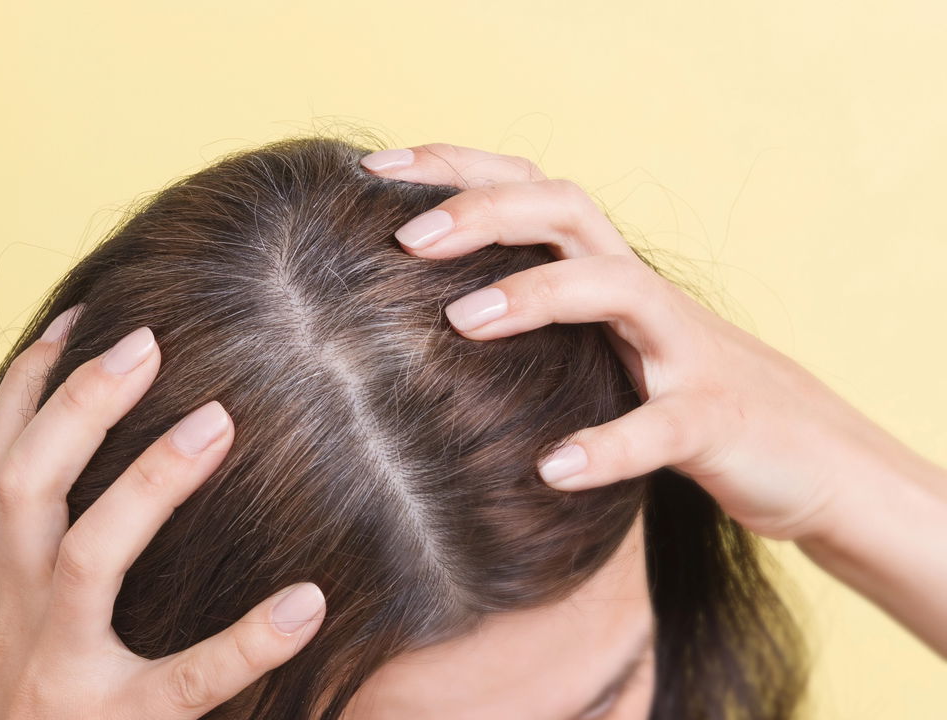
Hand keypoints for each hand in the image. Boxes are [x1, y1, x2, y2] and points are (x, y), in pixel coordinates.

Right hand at [0, 307, 326, 719]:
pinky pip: (184, 680)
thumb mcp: (13, 618)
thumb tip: (98, 463)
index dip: (29, 385)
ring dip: (145, 486)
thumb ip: (43, 547)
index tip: (82, 317)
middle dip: (79, 405)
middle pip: (24, 484)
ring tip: (216, 423)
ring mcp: (63, 668)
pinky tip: (307, 601)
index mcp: (1, 575)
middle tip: (151, 342)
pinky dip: (244, 638)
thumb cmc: (22, 702)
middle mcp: (19, 609)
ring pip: (87, 559)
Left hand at [359, 143, 939, 543]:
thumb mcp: (600, 346)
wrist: (810, 455)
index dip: (456, 168)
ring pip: (618, 289)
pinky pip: (664, 426)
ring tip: (461, 321)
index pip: (528, 189)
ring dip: (537, 297)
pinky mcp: (717, 422)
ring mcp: (684, 352)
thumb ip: (535, 318)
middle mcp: (642, 295)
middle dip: (485, 212)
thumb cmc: (676, 394)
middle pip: (568, 211)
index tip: (373, 169)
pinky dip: (609, 444)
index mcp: (604, 270)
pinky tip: (550, 469)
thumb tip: (413, 315)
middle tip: (404, 236)